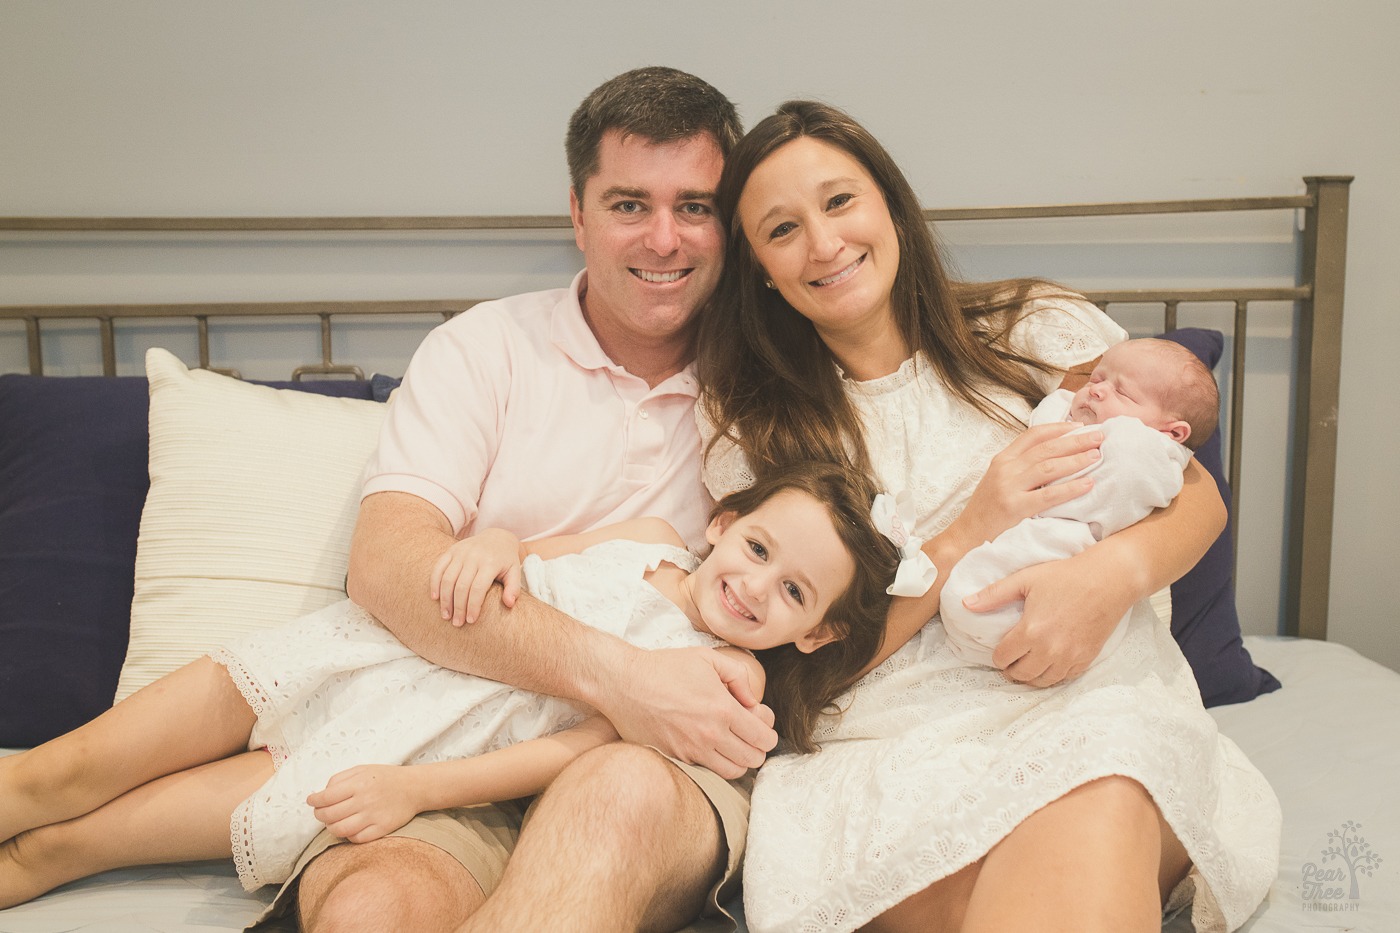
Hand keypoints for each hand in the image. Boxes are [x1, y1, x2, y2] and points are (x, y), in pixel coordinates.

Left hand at [307, 765, 421, 843]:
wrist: (415, 787)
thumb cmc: (385, 778)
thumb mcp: (362, 769)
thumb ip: (340, 778)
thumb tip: (321, 793)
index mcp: (358, 783)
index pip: (326, 797)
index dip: (314, 801)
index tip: (311, 801)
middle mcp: (365, 800)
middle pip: (330, 815)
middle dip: (319, 815)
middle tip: (320, 813)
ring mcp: (373, 816)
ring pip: (340, 830)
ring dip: (331, 827)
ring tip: (332, 822)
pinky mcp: (381, 829)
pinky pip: (356, 839)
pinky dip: (348, 836)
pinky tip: (349, 829)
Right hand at [429, 528, 522, 625]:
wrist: (497, 537)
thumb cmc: (506, 560)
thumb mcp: (515, 571)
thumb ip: (513, 588)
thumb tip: (508, 604)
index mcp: (490, 562)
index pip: (478, 588)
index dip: (473, 606)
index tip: (471, 621)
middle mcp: (474, 556)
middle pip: (461, 586)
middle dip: (458, 607)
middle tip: (457, 623)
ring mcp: (460, 552)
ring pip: (447, 578)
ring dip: (445, 599)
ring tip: (446, 615)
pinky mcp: (451, 550)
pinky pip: (438, 567)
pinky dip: (434, 582)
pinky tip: (435, 597)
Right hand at [600, 646, 777, 779]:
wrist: (623, 683)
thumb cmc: (664, 668)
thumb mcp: (708, 658)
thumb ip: (739, 676)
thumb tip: (752, 701)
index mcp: (722, 709)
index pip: (763, 738)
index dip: (768, 732)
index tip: (759, 721)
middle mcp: (710, 735)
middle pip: (753, 760)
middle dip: (757, 747)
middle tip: (747, 732)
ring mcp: (691, 751)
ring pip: (733, 772)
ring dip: (738, 759)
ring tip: (731, 742)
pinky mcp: (675, 758)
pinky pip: (708, 772)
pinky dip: (716, 764)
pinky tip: (710, 746)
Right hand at [955, 423, 1102, 545]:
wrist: (967, 537)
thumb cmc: (987, 511)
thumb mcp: (999, 481)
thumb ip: (1020, 468)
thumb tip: (1054, 456)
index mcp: (1002, 460)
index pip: (1033, 435)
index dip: (1058, 428)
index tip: (1079, 426)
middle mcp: (1005, 469)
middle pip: (1046, 448)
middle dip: (1075, 441)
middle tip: (1099, 436)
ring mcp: (1008, 487)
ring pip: (1049, 467)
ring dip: (1077, 460)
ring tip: (1097, 456)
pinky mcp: (1014, 508)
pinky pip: (1049, 495)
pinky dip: (1071, 488)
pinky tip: (1088, 484)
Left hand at [970, 550, 1136, 685]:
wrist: (1108, 580)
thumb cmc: (1066, 576)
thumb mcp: (1025, 580)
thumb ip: (994, 595)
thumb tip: (966, 604)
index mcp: (1031, 631)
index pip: (1003, 658)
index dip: (997, 655)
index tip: (1000, 648)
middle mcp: (1049, 650)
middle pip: (1020, 675)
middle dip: (1011, 669)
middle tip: (1010, 660)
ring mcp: (1070, 657)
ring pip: (1042, 682)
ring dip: (1030, 676)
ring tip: (1026, 665)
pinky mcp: (1086, 659)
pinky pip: (1063, 679)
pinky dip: (1052, 675)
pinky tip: (1048, 664)